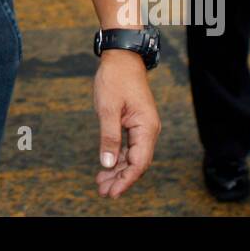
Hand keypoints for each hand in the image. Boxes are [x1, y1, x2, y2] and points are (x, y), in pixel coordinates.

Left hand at [93, 51, 159, 197]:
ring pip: (132, 157)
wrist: (121, 57)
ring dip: (118, 170)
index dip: (126, 179)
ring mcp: (142, 127)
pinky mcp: (135, 124)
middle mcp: (148, 130)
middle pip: (137, 163)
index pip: (139, 162)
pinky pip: (128, 147)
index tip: (112, 193)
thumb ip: (108, 137)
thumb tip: (107, 163)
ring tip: (101, 184)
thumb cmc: (115, 79)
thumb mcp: (107, 108)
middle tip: (103, 192)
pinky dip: (118, 158)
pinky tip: (107, 167)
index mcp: (146, 127)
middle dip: (120, 179)